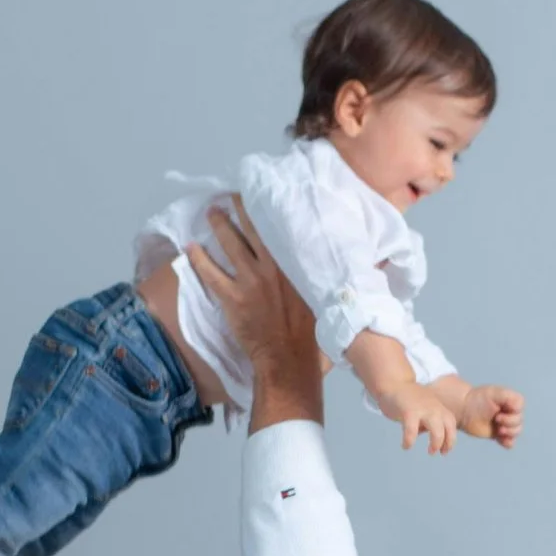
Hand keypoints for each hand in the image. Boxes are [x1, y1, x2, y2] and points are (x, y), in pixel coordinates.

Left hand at [183, 200, 322, 425]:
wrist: (288, 361)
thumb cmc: (312, 336)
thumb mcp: (327, 300)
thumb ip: (328, 277)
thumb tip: (365, 265)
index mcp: (295, 265)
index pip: (281, 228)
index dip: (270, 209)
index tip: (264, 194)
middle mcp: (272, 267)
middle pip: (252, 228)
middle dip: (241, 208)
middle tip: (232, 195)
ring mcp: (250, 281)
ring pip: (231, 244)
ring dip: (219, 225)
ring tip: (212, 212)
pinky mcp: (232, 298)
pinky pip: (210, 273)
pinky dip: (199, 259)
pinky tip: (190, 247)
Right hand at [381, 380, 457, 454]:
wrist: (393, 383)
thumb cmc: (409, 399)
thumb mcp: (425, 408)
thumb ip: (428, 420)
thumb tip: (426, 435)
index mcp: (439, 408)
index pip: (451, 425)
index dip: (450, 440)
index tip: (444, 451)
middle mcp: (435, 409)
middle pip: (448, 429)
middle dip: (446, 443)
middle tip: (436, 452)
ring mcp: (423, 410)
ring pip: (437, 431)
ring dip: (436, 443)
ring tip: (430, 451)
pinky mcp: (409, 411)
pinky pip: (412, 431)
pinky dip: (409, 441)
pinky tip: (406, 446)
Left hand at [457, 384, 524, 447]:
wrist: (463, 410)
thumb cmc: (477, 399)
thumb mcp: (493, 393)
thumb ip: (508, 397)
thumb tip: (518, 407)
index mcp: (509, 401)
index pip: (520, 407)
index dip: (513, 412)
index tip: (499, 411)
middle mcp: (509, 412)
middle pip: (519, 422)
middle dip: (509, 423)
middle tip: (496, 420)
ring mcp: (504, 424)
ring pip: (516, 432)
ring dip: (509, 433)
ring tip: (498, 431)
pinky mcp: (498, 435)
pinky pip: (509, 442)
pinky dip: (508, 443)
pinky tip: (502, 441)